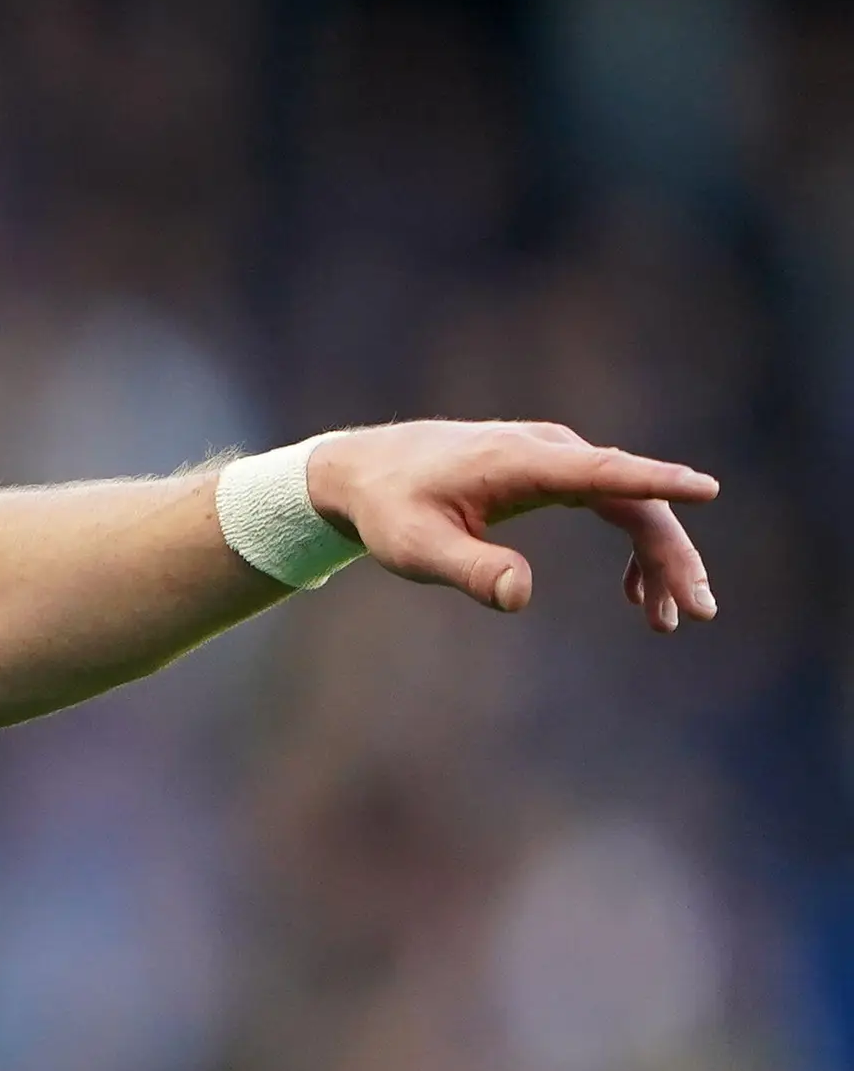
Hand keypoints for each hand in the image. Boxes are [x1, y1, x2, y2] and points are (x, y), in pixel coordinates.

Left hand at [306, 421, 718, 629]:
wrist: (364, 471)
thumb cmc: (387, 508)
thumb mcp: (415, 547)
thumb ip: (469, 568)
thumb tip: (521, 596)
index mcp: (520, 462)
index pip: (602, 471)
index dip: (656, 481)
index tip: (706, 488)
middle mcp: (548, 451)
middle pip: (632, 499)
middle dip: (672, 555)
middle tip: (697, 612)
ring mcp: (554, 459)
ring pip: (629, 505)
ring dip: (659, 559)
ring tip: (671, 619)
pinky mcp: (552, 472)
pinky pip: (610, 504)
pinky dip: (631, 547)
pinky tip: (636, 595)